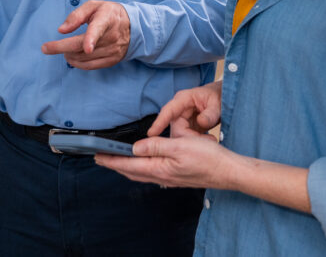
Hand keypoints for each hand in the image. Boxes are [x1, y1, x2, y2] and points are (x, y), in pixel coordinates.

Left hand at [41, 0, 129, 69]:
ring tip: (63, 49)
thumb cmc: (108, 14)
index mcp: (107, 19)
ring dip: (68, 55)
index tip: (87, 47)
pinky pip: (90, 66)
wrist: (133, 26)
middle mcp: (111, 36)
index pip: (98, 29)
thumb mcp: (94, 6)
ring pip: (84, 58)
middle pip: (82, 47)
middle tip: (46, 48)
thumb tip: (61, 30)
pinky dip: (77, 63)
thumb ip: (76, 15)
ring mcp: (113, 50)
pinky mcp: (112, 60)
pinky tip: (71, 58)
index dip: (91, 39)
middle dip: (61, 48)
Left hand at [96, 129, 236, 189]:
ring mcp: (169, 179)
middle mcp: (162, 177)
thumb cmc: (208, 158)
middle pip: (132, 172)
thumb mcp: (181, 146)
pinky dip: (141, 168)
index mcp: (160, 168)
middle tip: (101, 158)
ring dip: (127, 168)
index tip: (97, 155)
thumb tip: (135, 148)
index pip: (129, 165)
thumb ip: (156, 146)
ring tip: (116, 160)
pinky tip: (143, 164)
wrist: (228, 171)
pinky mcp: (176, 177)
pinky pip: (152, 173)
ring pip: (142, 174)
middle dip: (115, 165)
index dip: (111, 160)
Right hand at [147, 81, 222, 136]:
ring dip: (194, 141)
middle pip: (175, 128)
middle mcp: (179, 109)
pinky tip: (208, 140)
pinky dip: (196, 141)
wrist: (223, 98)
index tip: (151, 134)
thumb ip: (210, 113)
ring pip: (180, 135)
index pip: (168, 111)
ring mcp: (182, 118)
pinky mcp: (186, 127)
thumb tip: (201, 122)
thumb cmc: (219, 96)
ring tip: (211, 139)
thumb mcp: (217, 104)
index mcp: (183, 99)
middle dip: (188, 138)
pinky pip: (186, 138)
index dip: (159, 122)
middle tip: (209, 140)